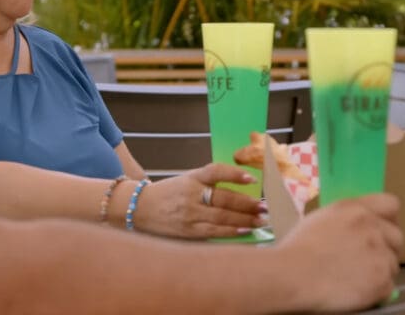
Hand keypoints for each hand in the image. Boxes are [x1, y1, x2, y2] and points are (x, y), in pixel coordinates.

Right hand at [133, 163, 264, 238]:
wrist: (138, 208)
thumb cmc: (168, 193)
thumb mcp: (186, 180)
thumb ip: (208, 182)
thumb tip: (241, 187)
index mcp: (192, 178)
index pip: (215, 171)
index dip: (233, 174)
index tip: (251, 179)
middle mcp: (191, 194)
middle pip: (223, 198)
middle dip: (247, 203)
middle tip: (265, 207)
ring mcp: (189, 213)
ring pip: (222, 216)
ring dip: (245, 219)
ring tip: (261, 219)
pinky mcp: (188, 230)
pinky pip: (213, 232)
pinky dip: (231, 232)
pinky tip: (245, 231)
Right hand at [275, 193, 402, 311]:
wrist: (291, 275)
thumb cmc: (296, 249)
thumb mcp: (320, 218)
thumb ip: (345, 218)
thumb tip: (355, 228)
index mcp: (356, 209)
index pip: (391, 204)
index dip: (388, 219)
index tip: (381, 230)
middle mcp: (372, 227)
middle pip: (397, 237)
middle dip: (387, 248)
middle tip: (370, 260)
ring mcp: (379, 254)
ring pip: (393, 264)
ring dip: (380, 271)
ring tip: (357, 279)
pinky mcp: (381, 281)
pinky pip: (389, 287)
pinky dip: (376, 292)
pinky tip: (357, 292)